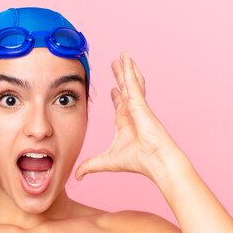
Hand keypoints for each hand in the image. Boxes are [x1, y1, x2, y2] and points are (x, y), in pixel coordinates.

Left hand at [75, 52, 185, 183]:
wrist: (156, 161)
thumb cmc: (137, 162)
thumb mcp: (106, 162)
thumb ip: (90, 166)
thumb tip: (77, 176)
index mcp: (125, 123)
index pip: (120, 106)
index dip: (117, 97)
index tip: (113, 89)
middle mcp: (132, 112)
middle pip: (125, 90)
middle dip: (121, 77)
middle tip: (116, 64)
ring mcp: (137, 106)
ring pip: (131, 83)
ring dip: (126, 69)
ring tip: (123, 56)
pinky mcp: (140, 103)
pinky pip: (133, 83)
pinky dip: (129, 71)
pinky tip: (126, 59)